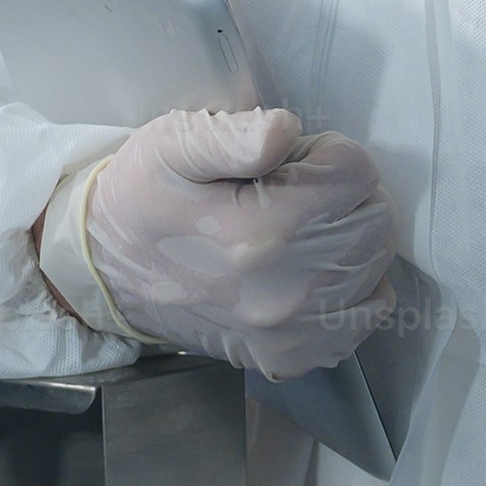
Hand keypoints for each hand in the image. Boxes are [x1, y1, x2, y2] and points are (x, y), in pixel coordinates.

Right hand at [79, 108, 395, 378]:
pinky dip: (354, 286)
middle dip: (344, 195)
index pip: (356, 172)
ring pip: (377, 264)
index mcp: (257, 232)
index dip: (326, 154)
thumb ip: (234, 135)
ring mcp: (291, 330)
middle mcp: (282, 291)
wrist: (107, 270)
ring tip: (296, 230)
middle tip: (293, 193)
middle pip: (376, 219)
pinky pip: (368, 312)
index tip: (289, 163)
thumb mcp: (171, 145)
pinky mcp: (293, 354)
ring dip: (349, 238)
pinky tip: (309, 269)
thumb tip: (285, 132)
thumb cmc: (144, 198)